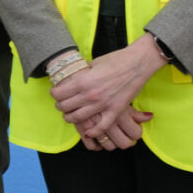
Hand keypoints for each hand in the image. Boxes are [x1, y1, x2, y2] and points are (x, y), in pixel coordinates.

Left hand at [52, 36, 166, 145]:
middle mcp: (89, 95)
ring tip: (70, 116)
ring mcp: (102, 104)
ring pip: (78, 118)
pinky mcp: (115, 110)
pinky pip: (101, 127)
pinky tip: (88, 132)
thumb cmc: (116, 60)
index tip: (56, 93)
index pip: (58, 93)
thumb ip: (83, 73)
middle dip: (60, 106)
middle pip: (65, 107)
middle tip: (62, 104)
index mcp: (82, 81)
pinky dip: (92, 132)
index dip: (55, 94)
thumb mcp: (93, 63)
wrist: (138, 63)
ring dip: (70, 118)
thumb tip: (74, 78)